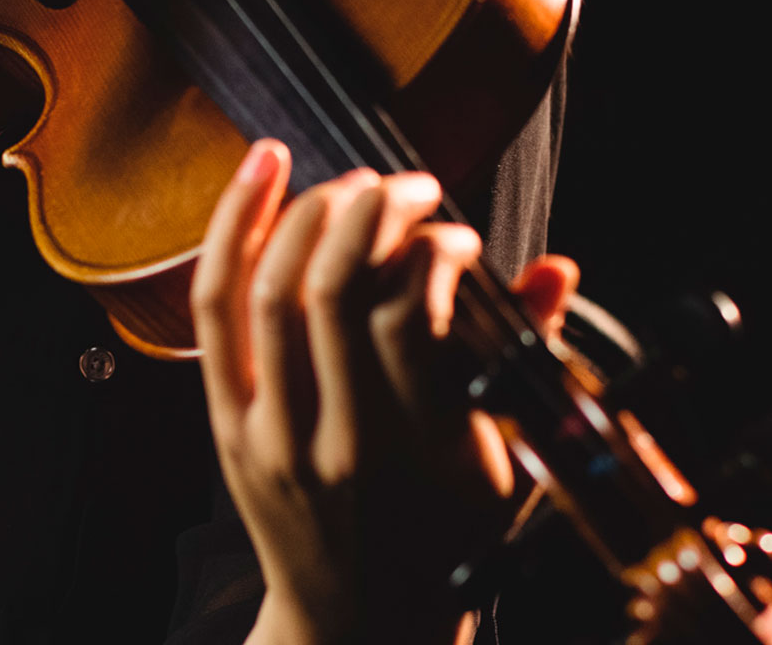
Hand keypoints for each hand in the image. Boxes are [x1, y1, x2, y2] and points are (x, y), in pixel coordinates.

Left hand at [191, 139, 578, 644]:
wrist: (355, 623)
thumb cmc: (441, 540)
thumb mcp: (502, 464)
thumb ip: (522, 360)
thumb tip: (556, 269)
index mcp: (416, 453)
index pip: (413, 315)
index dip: (436, 250)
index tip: (460, 238)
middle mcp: (336, 442)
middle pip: (331, 287)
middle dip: (370, 209)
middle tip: (406, 188)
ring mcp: (270, 435)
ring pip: (267, 290)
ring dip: (307, 211)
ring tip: (351, 183)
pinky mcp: (226, 426)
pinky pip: (215, 308)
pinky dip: (233, 230)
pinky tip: (261, 172)